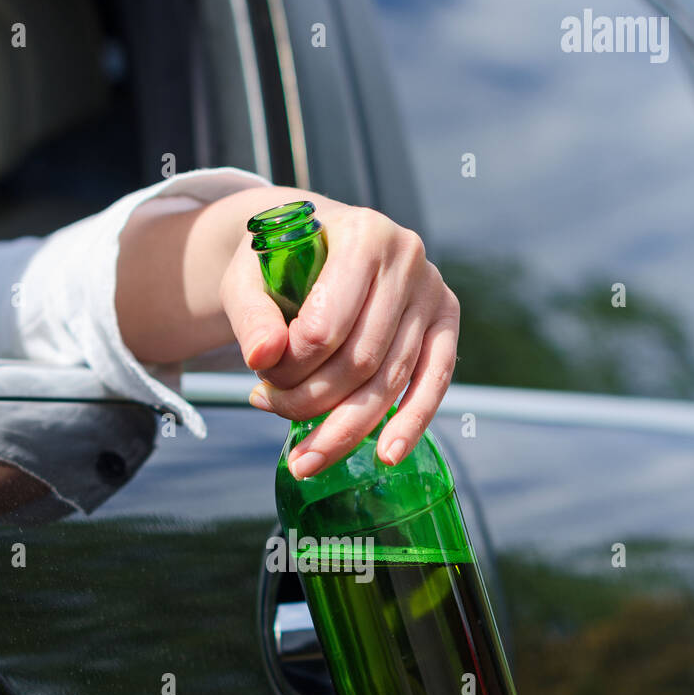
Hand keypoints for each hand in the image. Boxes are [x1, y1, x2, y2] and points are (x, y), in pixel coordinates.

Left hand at [220, 201, 460, 477]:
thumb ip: (250, 315)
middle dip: (311, 400)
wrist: (312, 239)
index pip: (326, 327)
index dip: (290, 367)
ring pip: (391, 381)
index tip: (261, 375)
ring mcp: (432, 291)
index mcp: (361, 235)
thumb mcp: (248, 276)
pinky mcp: (445, 321)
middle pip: (361, 360)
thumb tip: (263, 358)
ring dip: (345, 428)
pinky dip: (410, 424)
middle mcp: (407, 258)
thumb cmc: (280, 261)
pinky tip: (387, 456)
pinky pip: (433, 382)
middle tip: (273, 409)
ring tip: (306, 459)